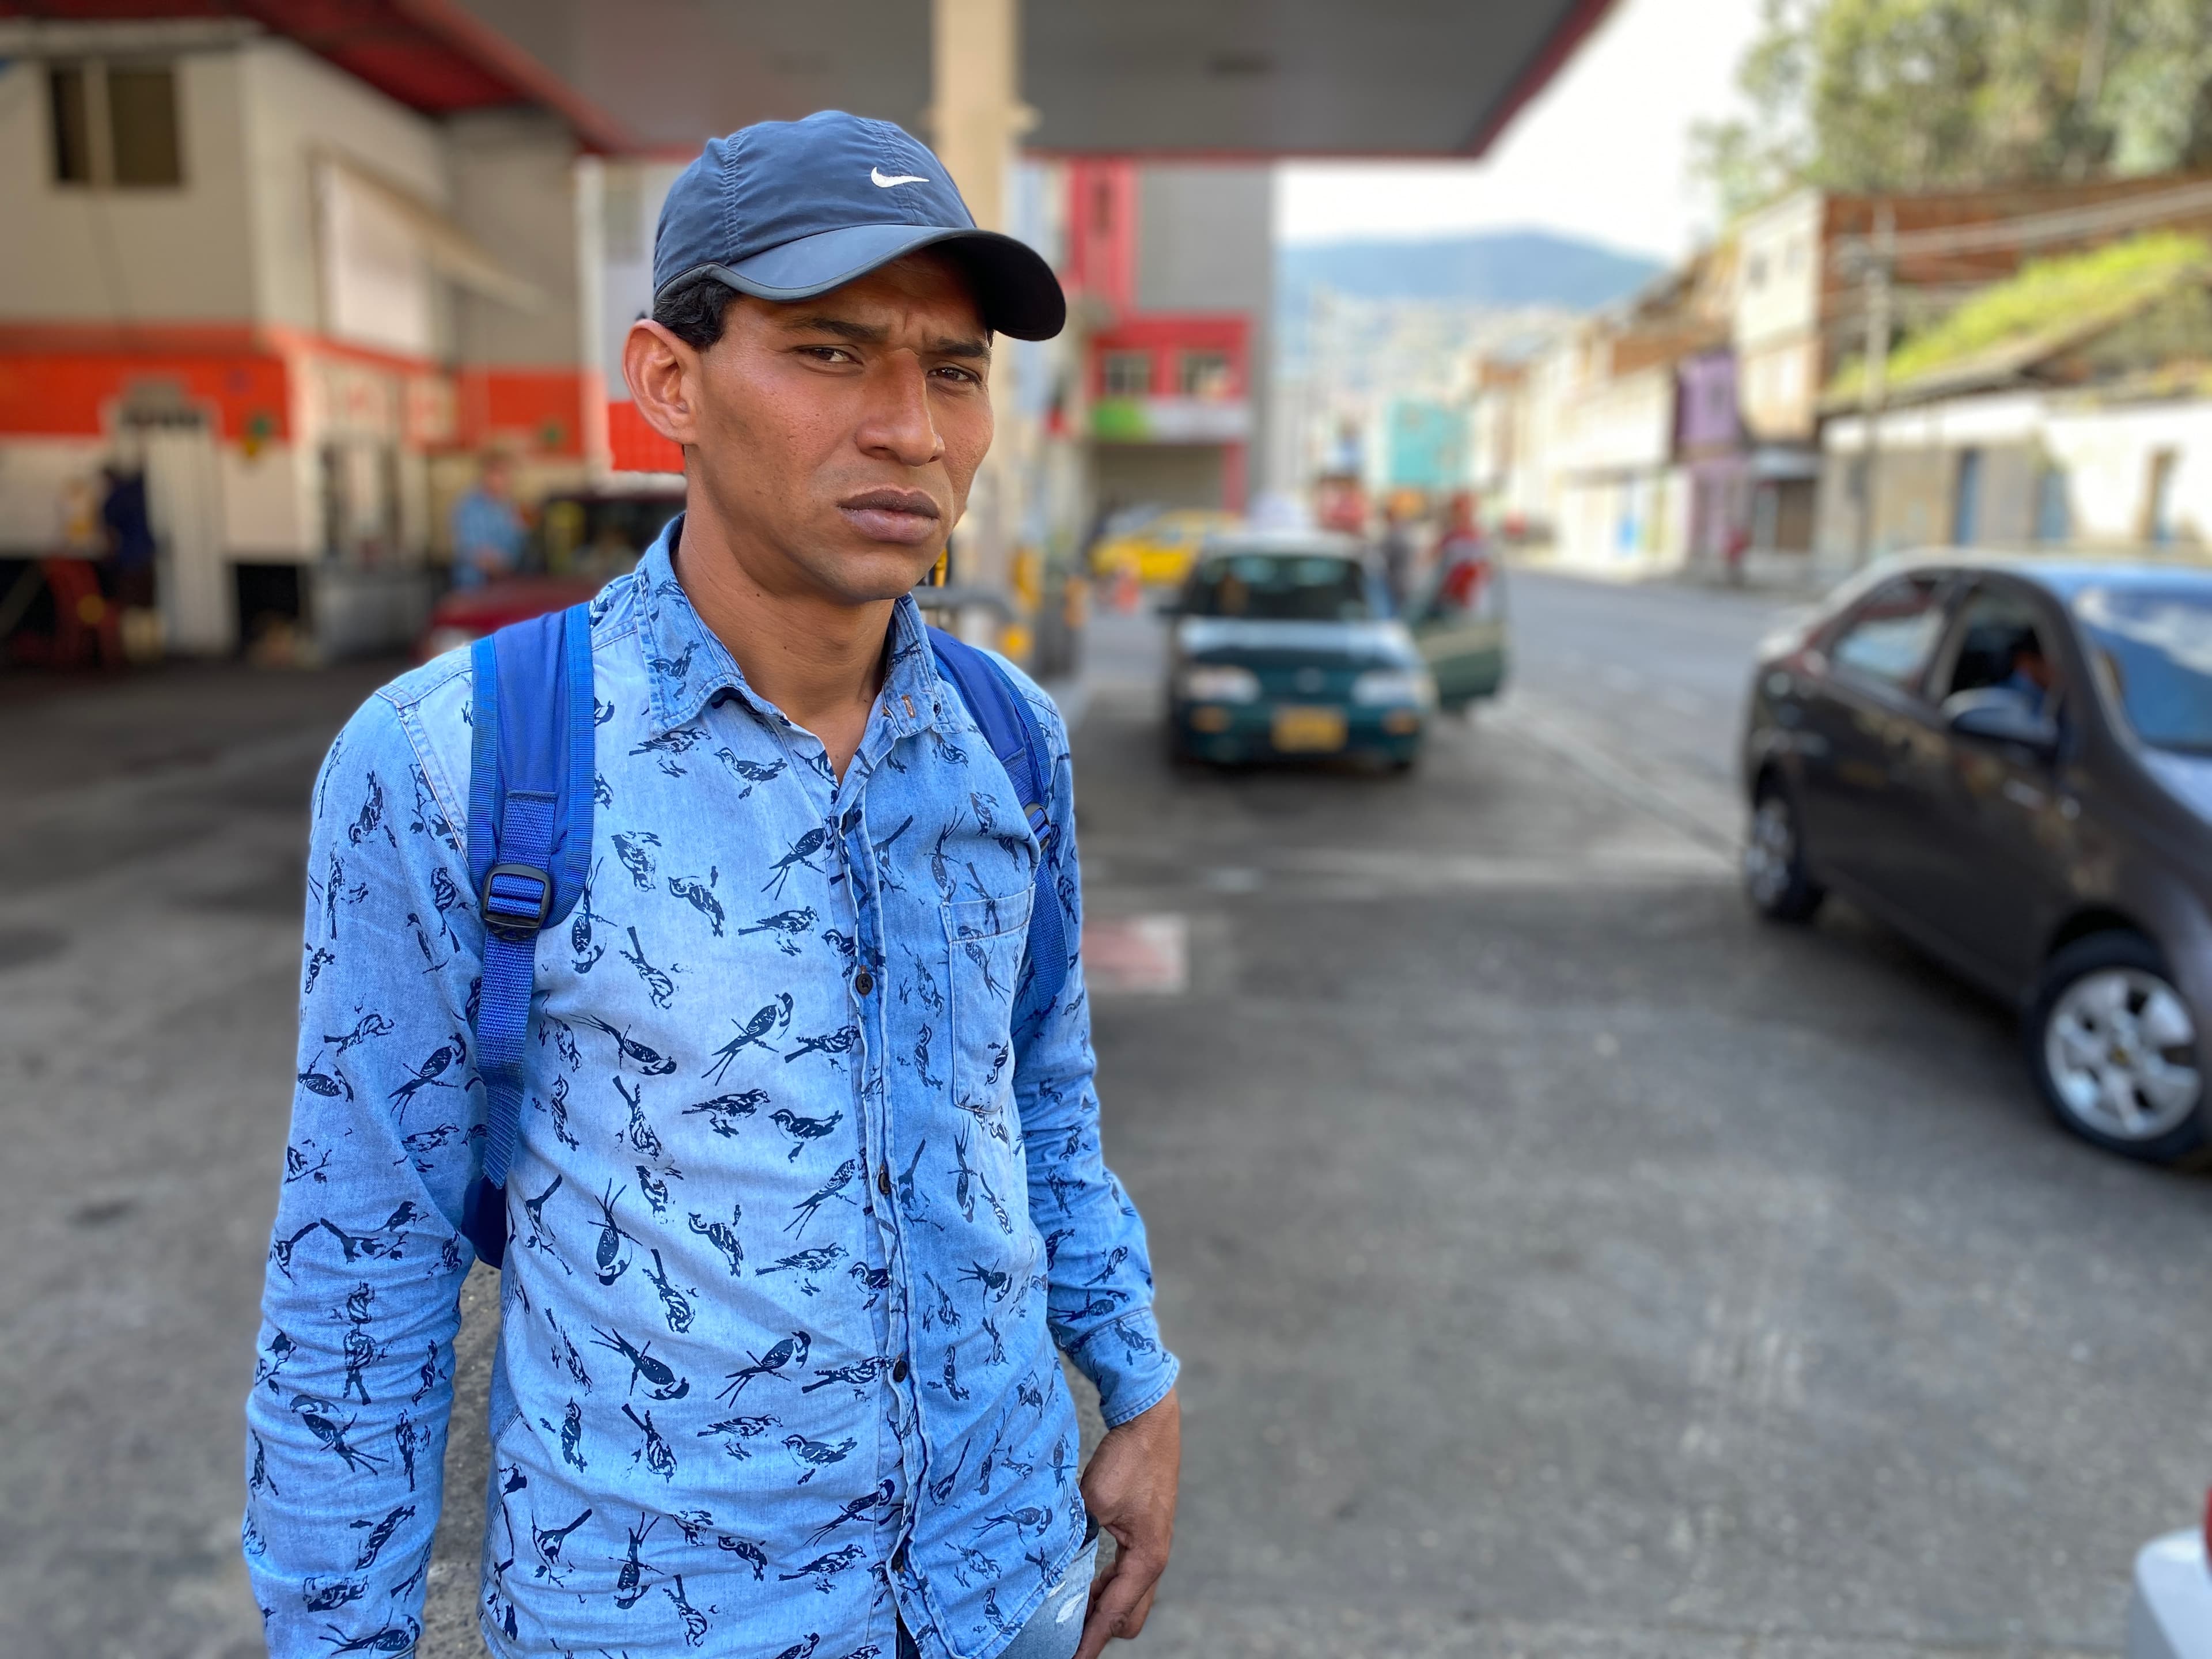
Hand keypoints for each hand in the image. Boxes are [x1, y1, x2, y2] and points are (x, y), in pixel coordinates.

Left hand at [1075, 1387, 1179, 1658]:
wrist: (1149, 1421)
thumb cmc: (1127, 1459)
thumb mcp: (1094, 1502)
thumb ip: (1078, 1537)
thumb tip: (1055, 1563)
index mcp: (1147, 1560)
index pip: (1113, 1615)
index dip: (1089, 1641)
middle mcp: (1154, 1560)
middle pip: (1128, 1618)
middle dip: (1098, 1631)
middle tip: (1064, 1636)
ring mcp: (1152, 1547)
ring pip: (1128, 1597)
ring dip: (1100, 1608)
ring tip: (1067, 1613)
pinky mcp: (1145, 1534)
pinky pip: (1126, 1576)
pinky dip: (1105, 1587)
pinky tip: (1082, 1581)